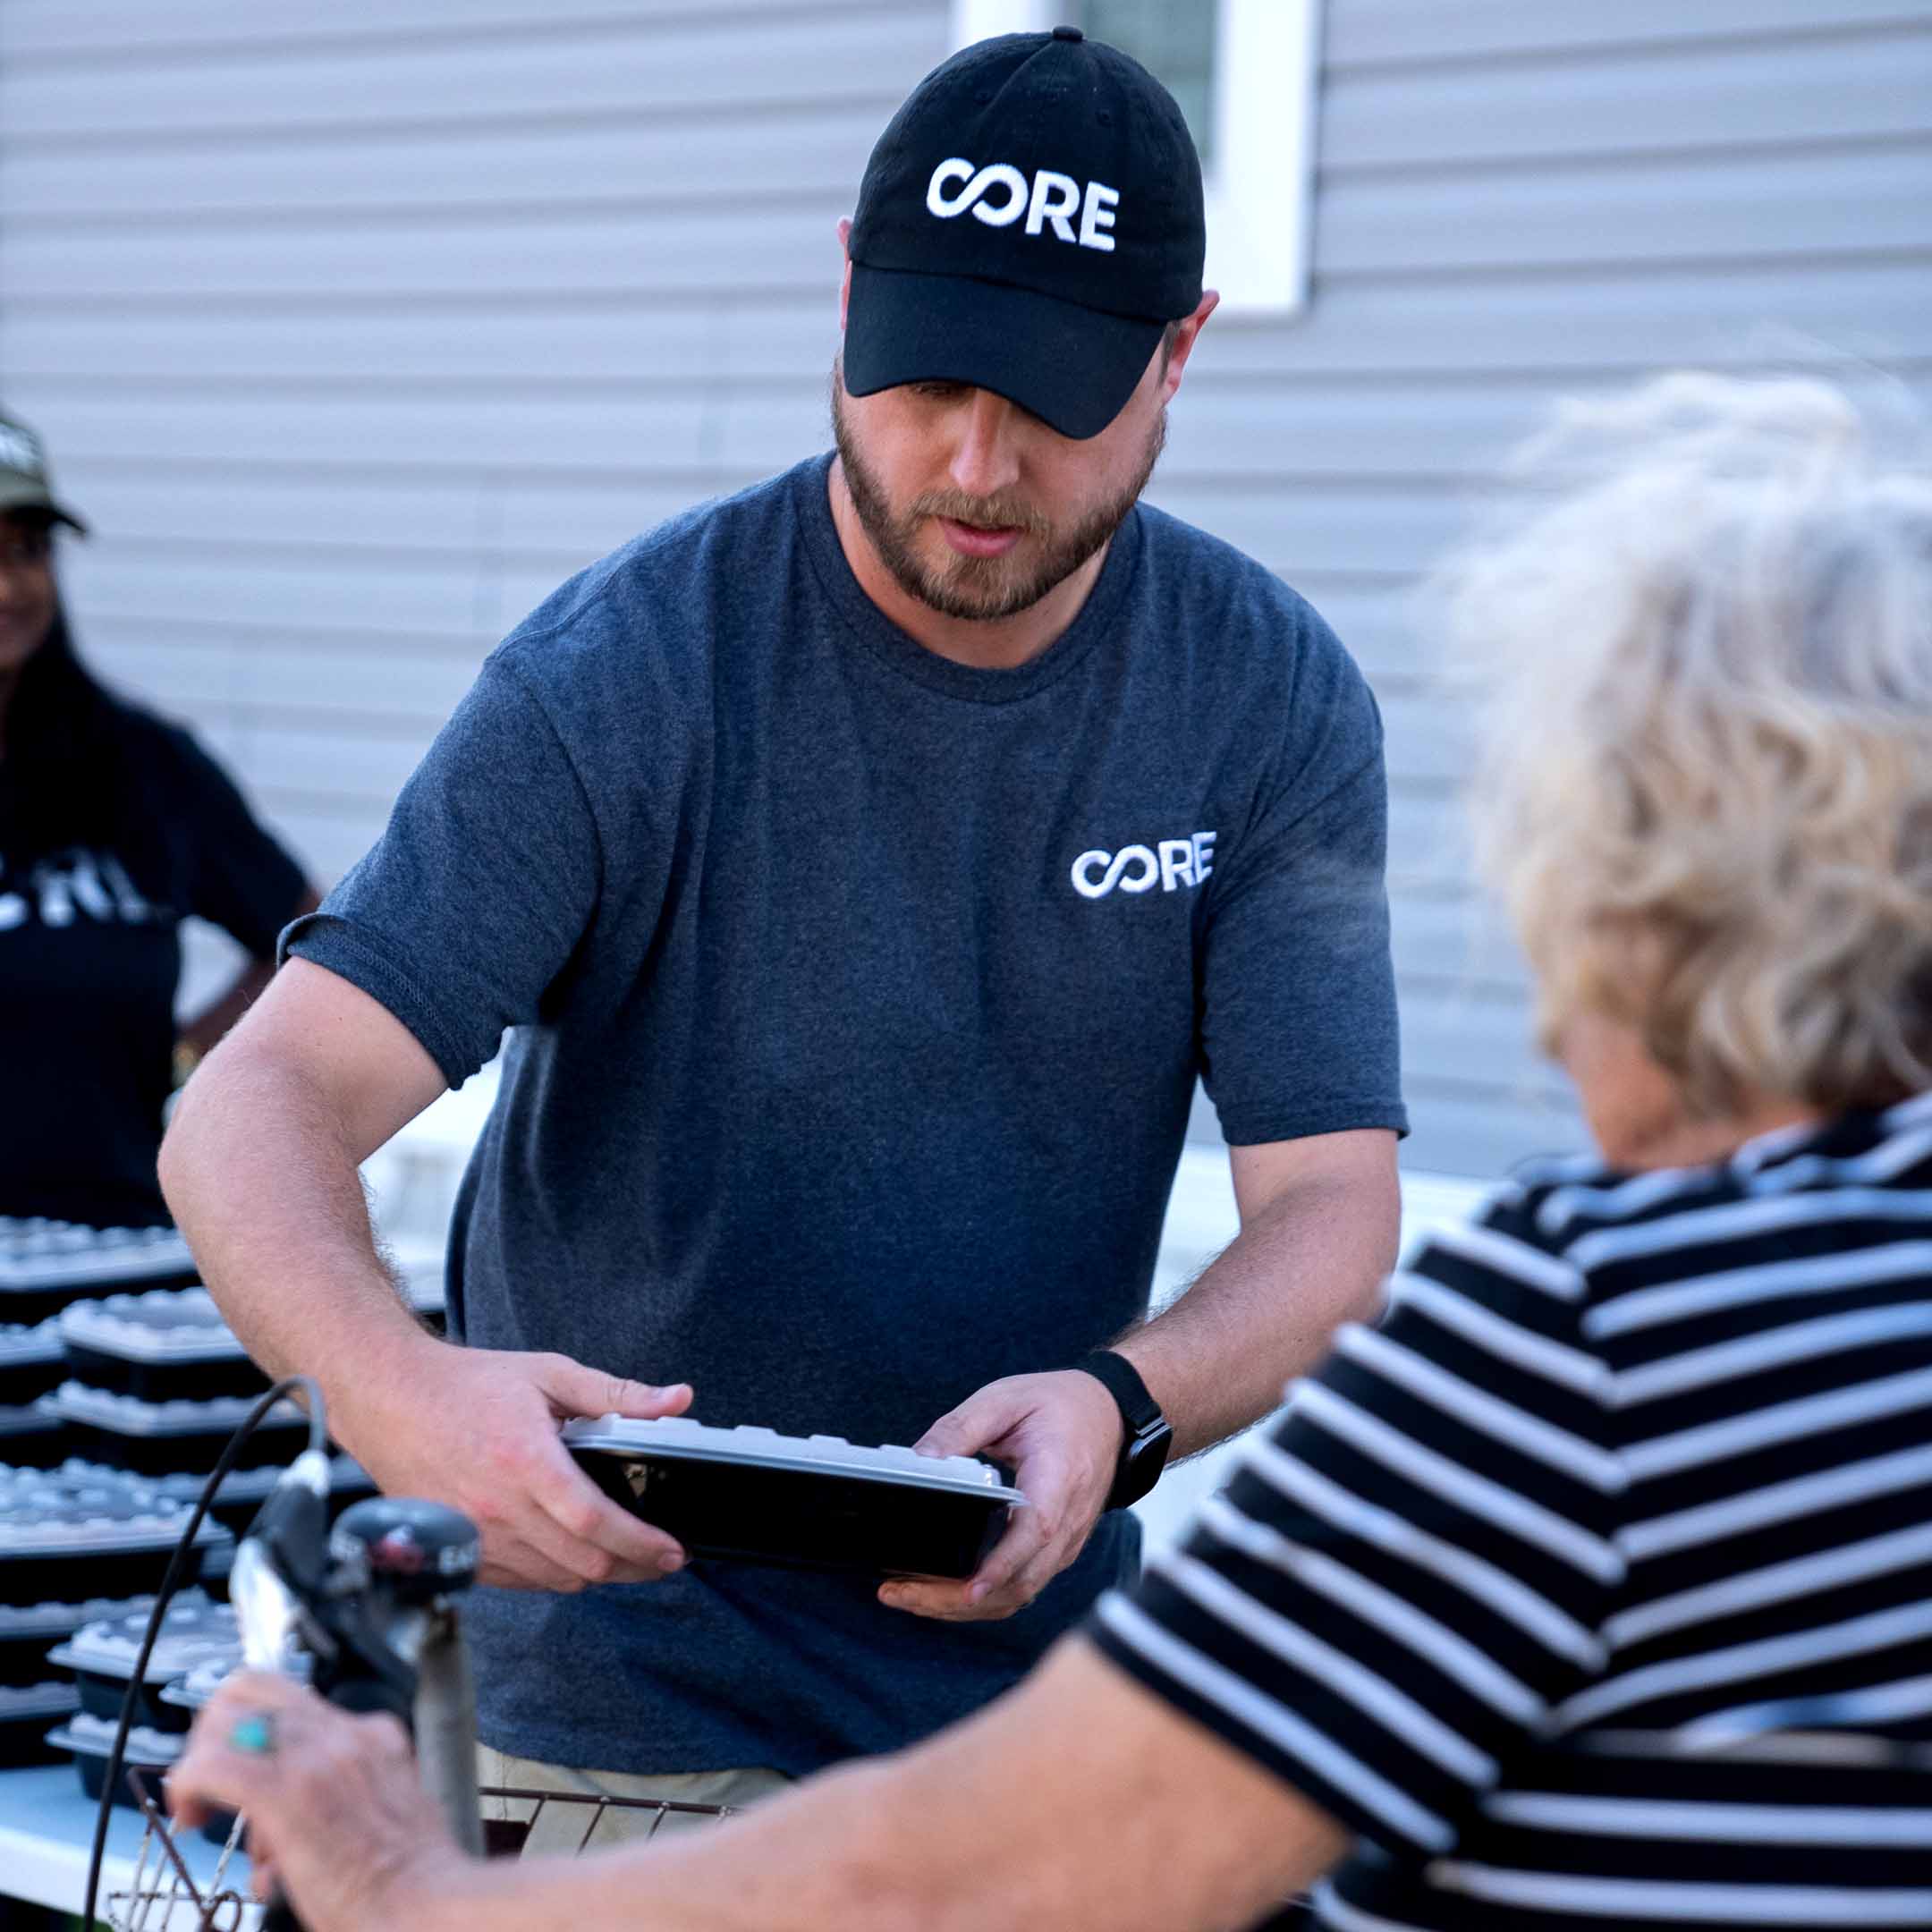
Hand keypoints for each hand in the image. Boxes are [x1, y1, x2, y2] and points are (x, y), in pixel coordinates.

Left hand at [168, 1672, 470, 1931]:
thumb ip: (349, 1788)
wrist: (426, 1905)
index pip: (294, 1699)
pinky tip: (187, 1814)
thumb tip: (292, 1812)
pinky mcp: (284, 1794)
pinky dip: (187, 1783)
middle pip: (253, 1687)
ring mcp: (316, 1758)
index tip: (241, 1767)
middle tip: (207, 1778)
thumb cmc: (411, 1878)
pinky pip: (212, 1766)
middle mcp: (345, 1733)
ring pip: (227, 1718)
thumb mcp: (393, 1806)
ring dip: (201, 1760)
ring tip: (202, 1815)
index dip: (253, 1725)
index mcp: (374, 1735)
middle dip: (215, 1729)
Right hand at [335, 1339, 694, 1590]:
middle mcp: (498, 1507)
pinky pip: (521, 1581)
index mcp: (526, 1460)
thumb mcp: (550, 1374)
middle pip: (583, 1562)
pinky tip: (573, 1553)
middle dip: (634, 1567)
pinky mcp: (458, 1552)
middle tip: (662, 1557)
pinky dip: (555, 1574)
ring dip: (598, 1574)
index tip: (673, 1550)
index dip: (641, 1543)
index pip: (595, 1521)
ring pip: (555, 1579)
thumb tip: (676, 1399)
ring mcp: (475, 1536)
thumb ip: (617, 1394)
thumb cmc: (466, 1385)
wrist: (389, 1397)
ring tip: (627, 1556)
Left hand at [881, 1370, 1122, 1621]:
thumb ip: (959, 1428)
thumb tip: (919, 1460)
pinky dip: (981, 1599)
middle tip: (900, 1593)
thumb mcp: (1005, 1400)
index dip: (1002, 1564)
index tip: (970, 1587)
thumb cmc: (1059, 1405)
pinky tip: (941, 1590)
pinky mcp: (1055, 1552)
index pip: (1036, 1532)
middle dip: (957, 1599)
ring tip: (907, 1596)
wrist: (1107, 1414)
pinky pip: (1020, 1587)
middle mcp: (1067, 1522)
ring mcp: (1064, 1543)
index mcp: (1058, 1478)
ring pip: (1018, 1594)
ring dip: (963, 1607)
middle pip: (1021, 1580)